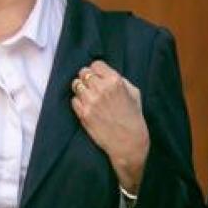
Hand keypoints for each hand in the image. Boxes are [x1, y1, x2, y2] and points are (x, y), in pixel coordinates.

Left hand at [70, 60, 149, 192]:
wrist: (129, 142)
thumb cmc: (133, 117)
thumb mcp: (134, 93)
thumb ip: (119, 80)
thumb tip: (104, 73)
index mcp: (115, 81)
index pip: (95, 64)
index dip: (96, 71)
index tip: (98, 77)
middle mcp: (101, 88)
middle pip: (83, 72)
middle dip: (87, 79)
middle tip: (92, 87)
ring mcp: (91, 101)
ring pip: (76, 85)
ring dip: (81, 90)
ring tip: (89, 97)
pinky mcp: (83, 113)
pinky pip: (73, 100)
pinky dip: (78, 103)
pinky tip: (88, 108)